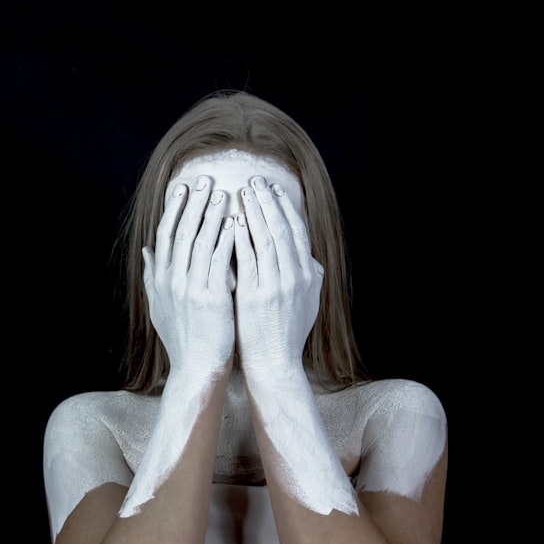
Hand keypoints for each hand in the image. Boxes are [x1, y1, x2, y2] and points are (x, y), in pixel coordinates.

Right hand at [142, 176, 235, 377]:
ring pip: (201, 240)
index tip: (184, 187)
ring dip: (212, 213)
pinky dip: (226, 238)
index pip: (166, 234)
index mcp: (161, 279)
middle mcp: (172, 280)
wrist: (197, 368)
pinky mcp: (212, 297)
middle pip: (183, 231)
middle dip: (194, 202)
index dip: (175, 208)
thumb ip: (152, 276)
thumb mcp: (159, 306)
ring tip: (223, 192)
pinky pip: (220, 260)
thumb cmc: (184, 338)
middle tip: (206, 178)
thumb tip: (146, 249)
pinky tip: (235, 222)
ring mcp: (191, 288)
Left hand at [233, 176, 322, 376]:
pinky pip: (247, 259)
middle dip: (269, 202)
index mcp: (308, 275)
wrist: (275, 363)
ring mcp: (275, 286)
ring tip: (243, 192)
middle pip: (282, 229)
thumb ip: (309, 275)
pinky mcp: (255, 296)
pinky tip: (234, 221)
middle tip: (256, 180)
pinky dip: (242, 238)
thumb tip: (308, 254)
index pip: (297, 232)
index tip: (274, 189)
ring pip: (266, 239)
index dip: (286, 208)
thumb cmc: (287, 332)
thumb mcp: (308, 301)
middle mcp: (295, 277)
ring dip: (255, 212)